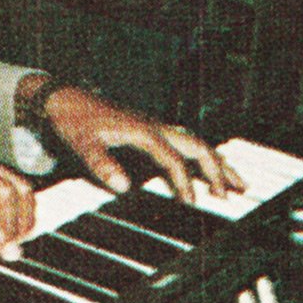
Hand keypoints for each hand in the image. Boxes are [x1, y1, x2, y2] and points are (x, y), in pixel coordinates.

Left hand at [38, 86, 244, 202]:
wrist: (64, 99)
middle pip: (197, 145)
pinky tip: (208, 169)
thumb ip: (101, 164)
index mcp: (143, 130)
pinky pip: (186, 142)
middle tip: (232, 193)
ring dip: (217, 161)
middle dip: (218, 168)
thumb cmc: (74, 120)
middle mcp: (155, 126)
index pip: (173, 158)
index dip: (184, 181)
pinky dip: (203, 156)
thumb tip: (123, 187)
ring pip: (196, 142)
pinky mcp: (152, 129)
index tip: (192, 203)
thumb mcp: (82, 144)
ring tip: (238, 183)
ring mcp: (156, 126)